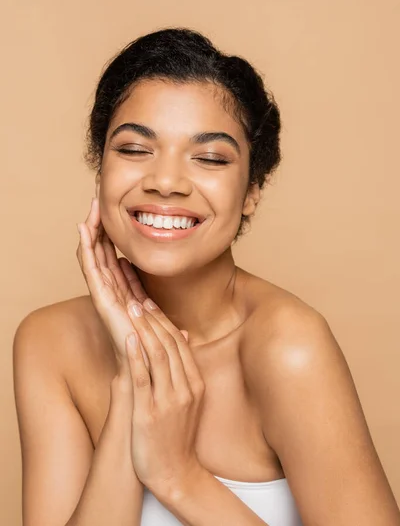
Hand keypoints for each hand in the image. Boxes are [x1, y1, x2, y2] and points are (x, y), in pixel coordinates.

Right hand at [76, 196, 148, 369]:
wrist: (148, 372)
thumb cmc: (154, 354)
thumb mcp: (161, 328)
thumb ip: (161, 319)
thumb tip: (173, 320)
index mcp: (124, 296)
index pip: (114, 261)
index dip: (112, 239)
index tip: (113, 215)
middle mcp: (111, 293)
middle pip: (101, 255)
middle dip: (99, 229)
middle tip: (98, 201)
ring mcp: (105, 295)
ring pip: (94, 257)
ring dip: (91, 232)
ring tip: (91, 209)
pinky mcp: (102, 299)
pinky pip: (91, 269)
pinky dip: (86, 248)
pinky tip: (84, 229)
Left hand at [125, 300, 205, 495]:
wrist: (175, 473)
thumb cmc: (177, 436)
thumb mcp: (187, 400)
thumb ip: (184, 368)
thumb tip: (182, 335)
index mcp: (194, 383)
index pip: (178, 343)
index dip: (163, 320)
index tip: (149, 301)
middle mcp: (184, 388)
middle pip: (169, 344)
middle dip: (153, 318)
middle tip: (138, 296)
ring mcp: (169, 400)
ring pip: (159, 356)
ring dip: (145, 329)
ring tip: (132, 307)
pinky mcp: (150, 413)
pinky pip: (144, 379)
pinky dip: (137, 356)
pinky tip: (129, 338)